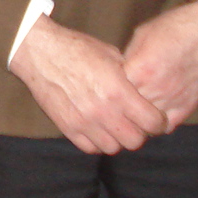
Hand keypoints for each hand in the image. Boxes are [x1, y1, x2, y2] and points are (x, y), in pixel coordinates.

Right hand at [8, 15, 167, 152]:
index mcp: (118, 91)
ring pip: (113, 148)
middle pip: (135, 141)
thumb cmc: (77, 49)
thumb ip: (130, 77)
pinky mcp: (67, 128)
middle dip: (139, 132)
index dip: (158, 121)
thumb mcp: (111, 55)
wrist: (40, 52)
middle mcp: (103, 111)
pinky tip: (97, 128)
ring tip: (114, 125)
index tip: (155, 117)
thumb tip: (145, 91)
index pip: (152, 122)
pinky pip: (90, 148)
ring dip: (117, 138)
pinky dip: (97, 142)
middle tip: (135, 122)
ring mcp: (84, 122)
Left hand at [121, 0, 197, 130]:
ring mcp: (173, 101)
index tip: (106, 86)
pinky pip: (166, 126)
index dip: (109, 87)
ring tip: (131, 109)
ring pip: (145, 122)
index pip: (114, 90)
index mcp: (141, 69)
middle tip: (116, 102)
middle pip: (128, 109)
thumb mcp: (142, 36)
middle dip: (121, 105)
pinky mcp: (188, 108)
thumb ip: (128, 58)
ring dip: (137, 117)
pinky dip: (157, 123)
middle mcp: (156, 89)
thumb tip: (117, 74)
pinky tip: (152, 113)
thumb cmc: (175, 28)